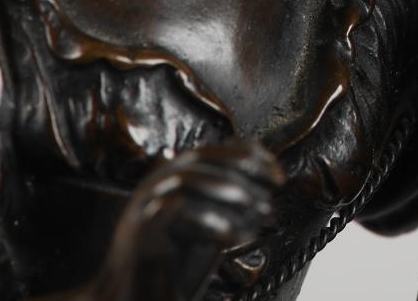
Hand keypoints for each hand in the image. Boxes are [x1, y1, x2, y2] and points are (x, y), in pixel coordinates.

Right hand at [91, 142, 284, 300]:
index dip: (250, 156)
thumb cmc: (177, 266)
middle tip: (270, 199)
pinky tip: (230, 239)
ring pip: (187, 179)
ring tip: (255, 217)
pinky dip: (206, 221)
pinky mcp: (138, 234)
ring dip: (228, 193)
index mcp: (174, 179)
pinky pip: (171, 211)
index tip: (279, 175)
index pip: (214, 151)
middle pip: (202, 159)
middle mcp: (156, 186)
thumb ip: (230, 201)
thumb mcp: (211, 226)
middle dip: (244, 173)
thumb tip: (268, 182)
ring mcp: (143, 207)